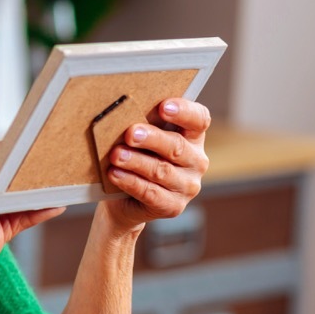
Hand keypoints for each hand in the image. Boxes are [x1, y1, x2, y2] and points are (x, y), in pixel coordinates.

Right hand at [0, 144, 63, 305]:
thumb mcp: (0, 228)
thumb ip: (24, 213)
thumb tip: (57, 204)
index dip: (22, 159)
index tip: (49, 158)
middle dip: (26, 159)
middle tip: (56, 162)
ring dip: (23, 169)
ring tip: (51, 172)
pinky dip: (15, 185)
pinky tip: (35, 190)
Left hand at [102, 98, 210, 231]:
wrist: (125, 199)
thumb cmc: (136, 157)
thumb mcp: (143, 139)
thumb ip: (143, 124)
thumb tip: (123, 111)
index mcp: (193, 137)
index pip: (199, 120)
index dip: (184, 112)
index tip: (163, 106)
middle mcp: (196, 161)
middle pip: (177, 146)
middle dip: (152, 138)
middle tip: (130, 133)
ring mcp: (187, 186)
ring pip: (162, 171)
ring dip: (137, 161)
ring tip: (116, 155)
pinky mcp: (173, 206)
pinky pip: (151, 193)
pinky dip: (131, 182)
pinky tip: (115, 174)